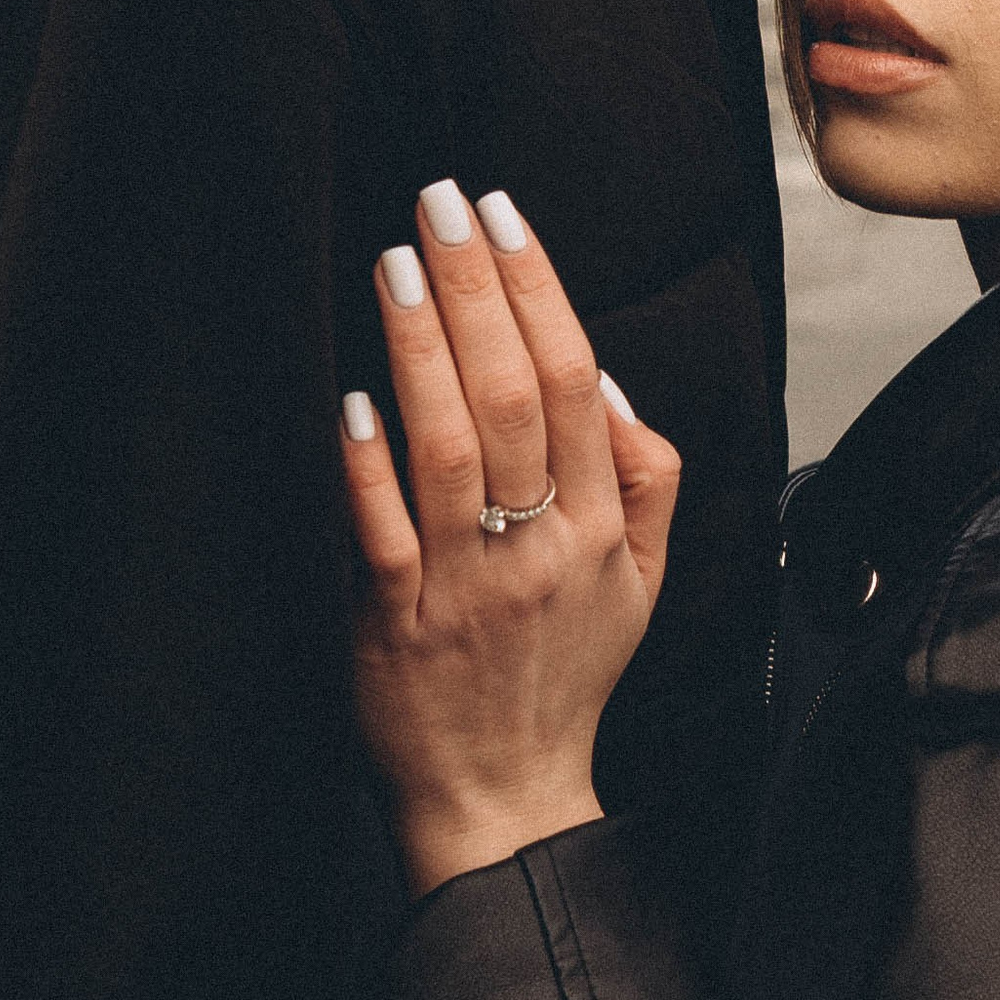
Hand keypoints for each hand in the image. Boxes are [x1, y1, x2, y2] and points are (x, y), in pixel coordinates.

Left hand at [341, 183, 678, 896]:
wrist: (504, 795)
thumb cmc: (564, 674)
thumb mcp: (642, 581)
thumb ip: (646, 478)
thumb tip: (610, 382)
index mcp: (602, 526)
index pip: (579, 381)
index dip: (541, 290)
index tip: (502, 216)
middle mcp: (542, 548)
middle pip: (517, 395)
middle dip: (478, 288)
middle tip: (440, 204)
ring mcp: (468, 587)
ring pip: (451, 449)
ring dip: (422, 350)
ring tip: (395, 265)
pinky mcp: (398, 625)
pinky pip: (384, 532)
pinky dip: (368, 463)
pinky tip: (352, 396)